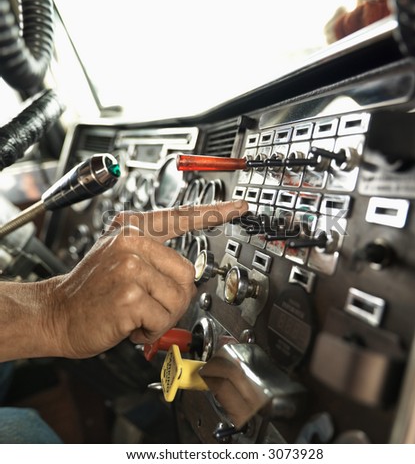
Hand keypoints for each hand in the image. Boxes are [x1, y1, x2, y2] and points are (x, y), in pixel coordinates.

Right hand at [41, 200, 247, 358]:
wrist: (56, 312)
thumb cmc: (91, 291)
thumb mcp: (118, 258)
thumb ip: (153, 256)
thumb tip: (189, 272)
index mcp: (132, 229)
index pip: (181, 218)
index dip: (213, 214)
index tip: (237, 207)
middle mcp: (132, 242)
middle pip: (187, 273)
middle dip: (173, 298)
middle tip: (147, 304)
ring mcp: (130, 266)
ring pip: (178, 298)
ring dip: (161, 316)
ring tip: (135, 313)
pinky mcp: (129, 294)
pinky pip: (163, 318)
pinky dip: (150, 330)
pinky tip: (129, 324)